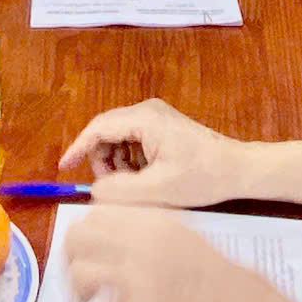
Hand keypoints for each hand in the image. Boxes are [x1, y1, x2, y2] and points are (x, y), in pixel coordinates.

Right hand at [61, 97, 254, 205]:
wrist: (237, 169)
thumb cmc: (203, 176)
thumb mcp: (158, 190)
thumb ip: (120, 191)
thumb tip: (94, 190)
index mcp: (144, 119)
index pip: (98, 129)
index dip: (78, 148)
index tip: (64, 166)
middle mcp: (147, 111)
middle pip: (106, 132)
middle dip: (103, 161)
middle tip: (112, 187)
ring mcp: (155, 117)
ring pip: (118, 138)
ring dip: (118, 163)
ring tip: (134, 185)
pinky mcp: (161, 126)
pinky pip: (132, 141)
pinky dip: (130, 161)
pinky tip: (145, 178)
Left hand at [66, 205, 301, 301]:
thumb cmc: (239, 292)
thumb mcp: (195, 247)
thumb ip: (156, 241)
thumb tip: (120, 246)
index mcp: (160, 224)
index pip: (100, 212)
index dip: (91, 234)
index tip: (95, 252)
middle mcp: (145, 245)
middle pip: (80, 238)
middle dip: (76, 260)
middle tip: (86, 282)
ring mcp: (141, 282)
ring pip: (80, 274)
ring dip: (81, 295)